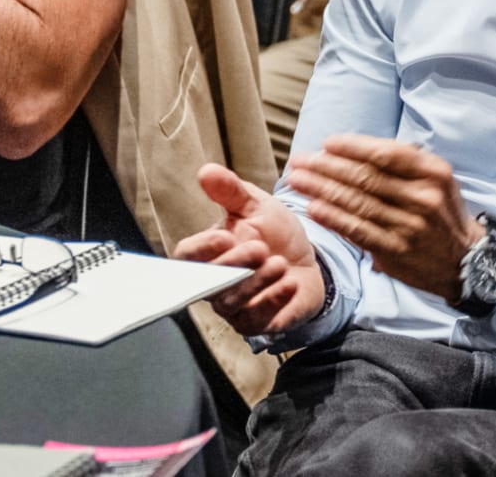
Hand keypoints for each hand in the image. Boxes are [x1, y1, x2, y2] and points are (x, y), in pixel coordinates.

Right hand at [173, 164, 324, 335]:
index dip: (201, 249)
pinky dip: (274, 301)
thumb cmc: (275, 232)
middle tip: (259, 248)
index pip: (186, 257)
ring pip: (233, 302)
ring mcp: (234, 307)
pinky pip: (258, 319)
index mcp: (208, 253)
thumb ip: (230, 191)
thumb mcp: (256, 205)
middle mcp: (214, 284)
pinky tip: (290, 283)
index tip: (224, 236)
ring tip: (279, 264)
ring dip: (256, 283)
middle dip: (234, 265)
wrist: (310, 260)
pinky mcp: (256, 324)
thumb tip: (206, 171)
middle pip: (209, 282)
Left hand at [287, 134, 477, 302]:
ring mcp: (409, 226)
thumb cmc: (441, 213)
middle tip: (299, 159)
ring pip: (357, 202)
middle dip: (326, 166)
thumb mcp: (437, 179)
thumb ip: (404, 163)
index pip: (386, 154)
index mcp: (433, 173)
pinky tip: (313, 208)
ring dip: (321, 189)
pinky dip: (333, 218)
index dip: (352, 147)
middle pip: (366, 177)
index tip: (326, 143)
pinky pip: (357, 230)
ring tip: (296, 180)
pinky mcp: (396, 251)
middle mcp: (423, 198)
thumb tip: (357, 147)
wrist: (465, 262)